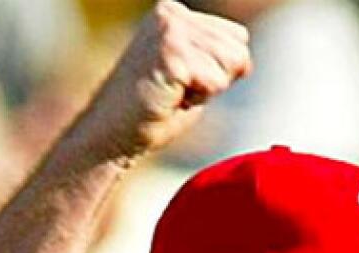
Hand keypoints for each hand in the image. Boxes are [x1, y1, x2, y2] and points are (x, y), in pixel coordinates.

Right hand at [86, 0, 251, 157]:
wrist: (112, 134)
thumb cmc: (152, 110)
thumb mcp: (189, 73)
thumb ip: (214, 58)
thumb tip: (246, 60)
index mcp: (175, 12)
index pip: (238, 37)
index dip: (220, 70)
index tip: (183, 82)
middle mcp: (172, 13)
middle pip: (239, 51)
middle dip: (216, 80)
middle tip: (176, 90)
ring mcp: (170, 29)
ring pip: (231, 63)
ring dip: (206, 90)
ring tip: (172, 92)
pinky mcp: (170, 52)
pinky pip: (216, 80)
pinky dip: (197, 99)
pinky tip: (168, 98)